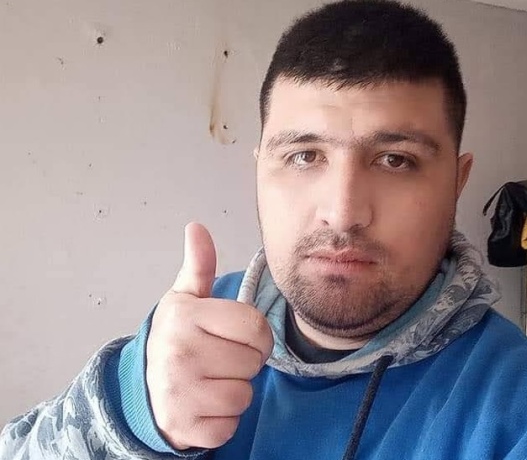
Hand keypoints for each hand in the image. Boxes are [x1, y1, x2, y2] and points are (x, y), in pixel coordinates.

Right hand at [146, 222, 272, 448]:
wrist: (142, 389)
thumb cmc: (175, 339)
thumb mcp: (184, 299)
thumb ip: (199, 266)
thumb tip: (197, 227)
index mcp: (185, 317)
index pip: (256, 326)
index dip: (254, 333)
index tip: (235, 336)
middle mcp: (179, 354)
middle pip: (254, 360)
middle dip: (245, 361)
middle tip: (220, 358)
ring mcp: (181, 394)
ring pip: (245, 395)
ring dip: (235, 390)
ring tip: (211, 380)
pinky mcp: (186, 428)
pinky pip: (230, 425)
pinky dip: (223, 419)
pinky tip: (204, 403)